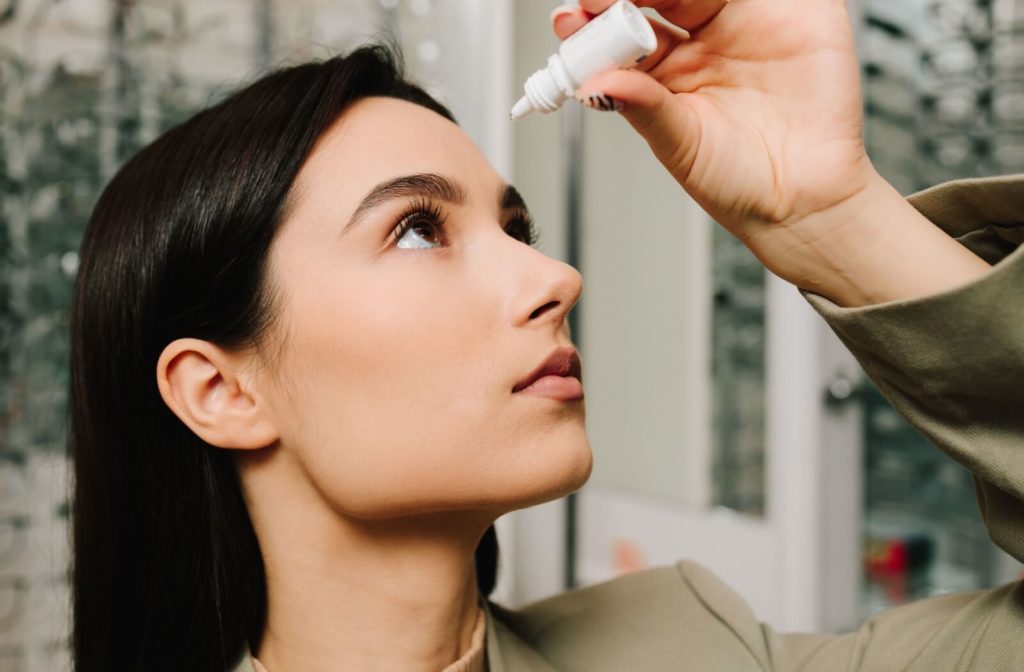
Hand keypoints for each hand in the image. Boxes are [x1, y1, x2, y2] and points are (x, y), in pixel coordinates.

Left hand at [553, 0, 990, 305]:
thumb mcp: (680, 146)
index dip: (595, 20)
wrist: (805, 201)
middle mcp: (701, 39)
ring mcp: (745, 20)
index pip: (624, 31)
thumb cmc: (741, 183)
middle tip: (598, 1)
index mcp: (665, 70)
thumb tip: (594, 85)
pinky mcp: (797, 12)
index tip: (571, 20)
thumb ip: (643, 108)